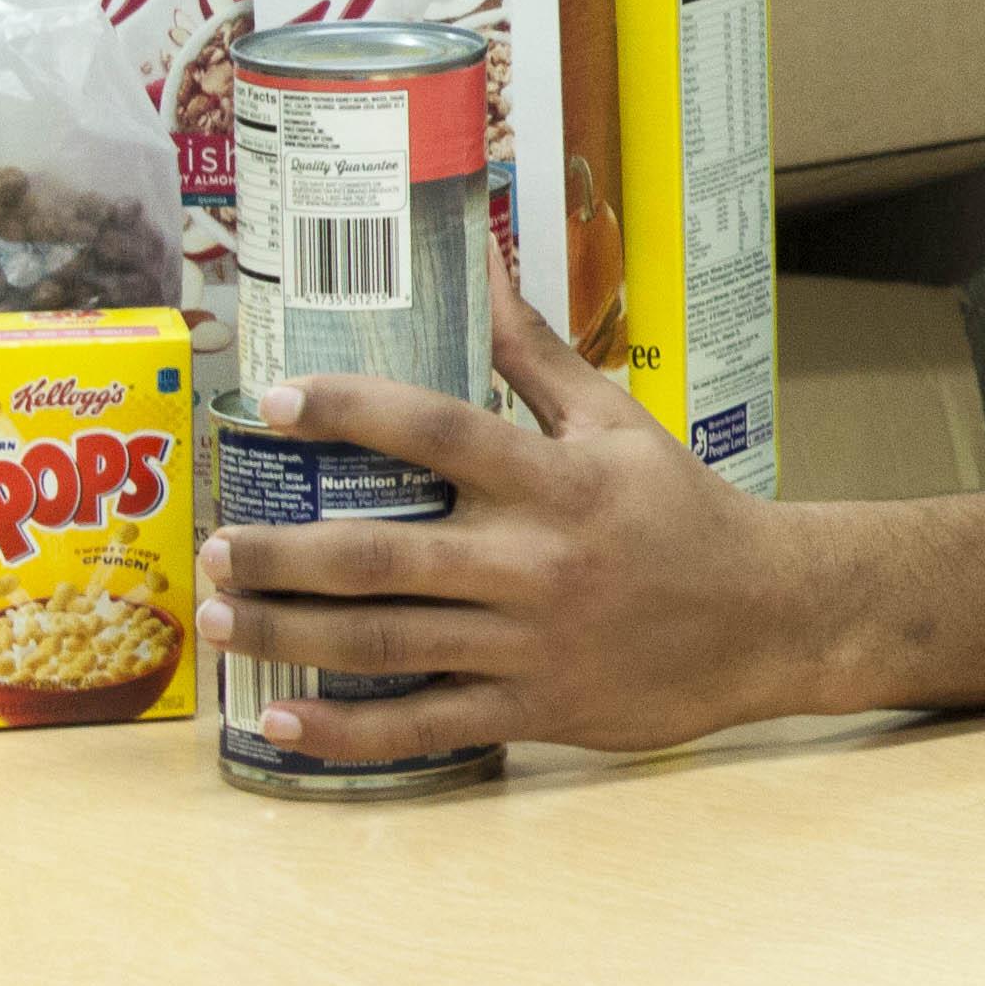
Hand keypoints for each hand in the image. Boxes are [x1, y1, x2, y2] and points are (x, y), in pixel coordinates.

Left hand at [197, 251, 825, 758]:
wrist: (769, 616)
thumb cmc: (681, 510)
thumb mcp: (616, 422)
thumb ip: (535, 353)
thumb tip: (481, 255)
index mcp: (558, 480)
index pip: (441, 432)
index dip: (353, 411)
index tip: (277, 401)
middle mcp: (536, 562)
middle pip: (383, 558)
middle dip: (282, 554)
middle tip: (215, 545)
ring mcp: (531, 644)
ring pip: (385, 645)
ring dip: (288, 633)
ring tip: (218, 618)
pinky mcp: (535, 710)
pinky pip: (424, 725)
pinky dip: (347, 730)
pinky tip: (284, 719)